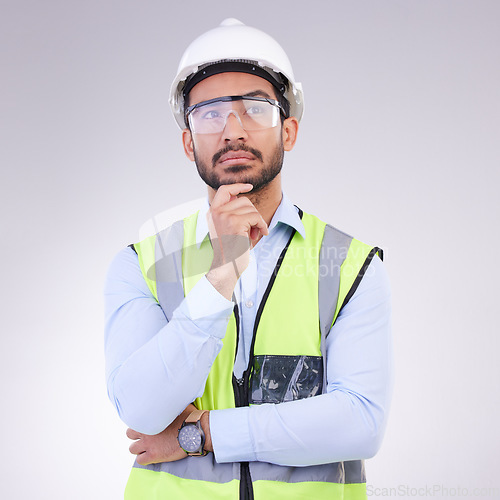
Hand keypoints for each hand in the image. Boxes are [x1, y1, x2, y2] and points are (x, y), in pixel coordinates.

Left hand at [127, 404, 196, 464]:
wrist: (194, 431)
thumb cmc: (188, 416)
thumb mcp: (178, 404)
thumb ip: (169, 402)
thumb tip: (171, 394)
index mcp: (150, 418)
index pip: (134, 420)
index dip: (140, 423)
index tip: (146, 425)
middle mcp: (146, 431)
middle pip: (129, 434)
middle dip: (136, 435)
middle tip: (145, 436)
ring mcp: (148, 444)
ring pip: (132, 449)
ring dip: (139, 448)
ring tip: (148, 447)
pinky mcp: (154, 456)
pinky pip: (140, 461)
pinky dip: (144, 459)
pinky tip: (152, 456)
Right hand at [206, 183, 267, 298]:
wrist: (226, 267)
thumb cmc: (231, 251)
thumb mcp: (229, 228)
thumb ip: (233, 213)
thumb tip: (244, 199)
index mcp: (212, 213)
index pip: (224, 190)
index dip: (237, 186)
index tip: (249, 186)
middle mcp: (215, 212)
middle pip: (243, 200)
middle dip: (253, 213)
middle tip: (254, 229)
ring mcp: (224, 216)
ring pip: (251, 208)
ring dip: (257, 221)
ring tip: (254, 234)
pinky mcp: (235, 223)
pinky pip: (256, 217)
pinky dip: (262, 225)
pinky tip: (261, 234)